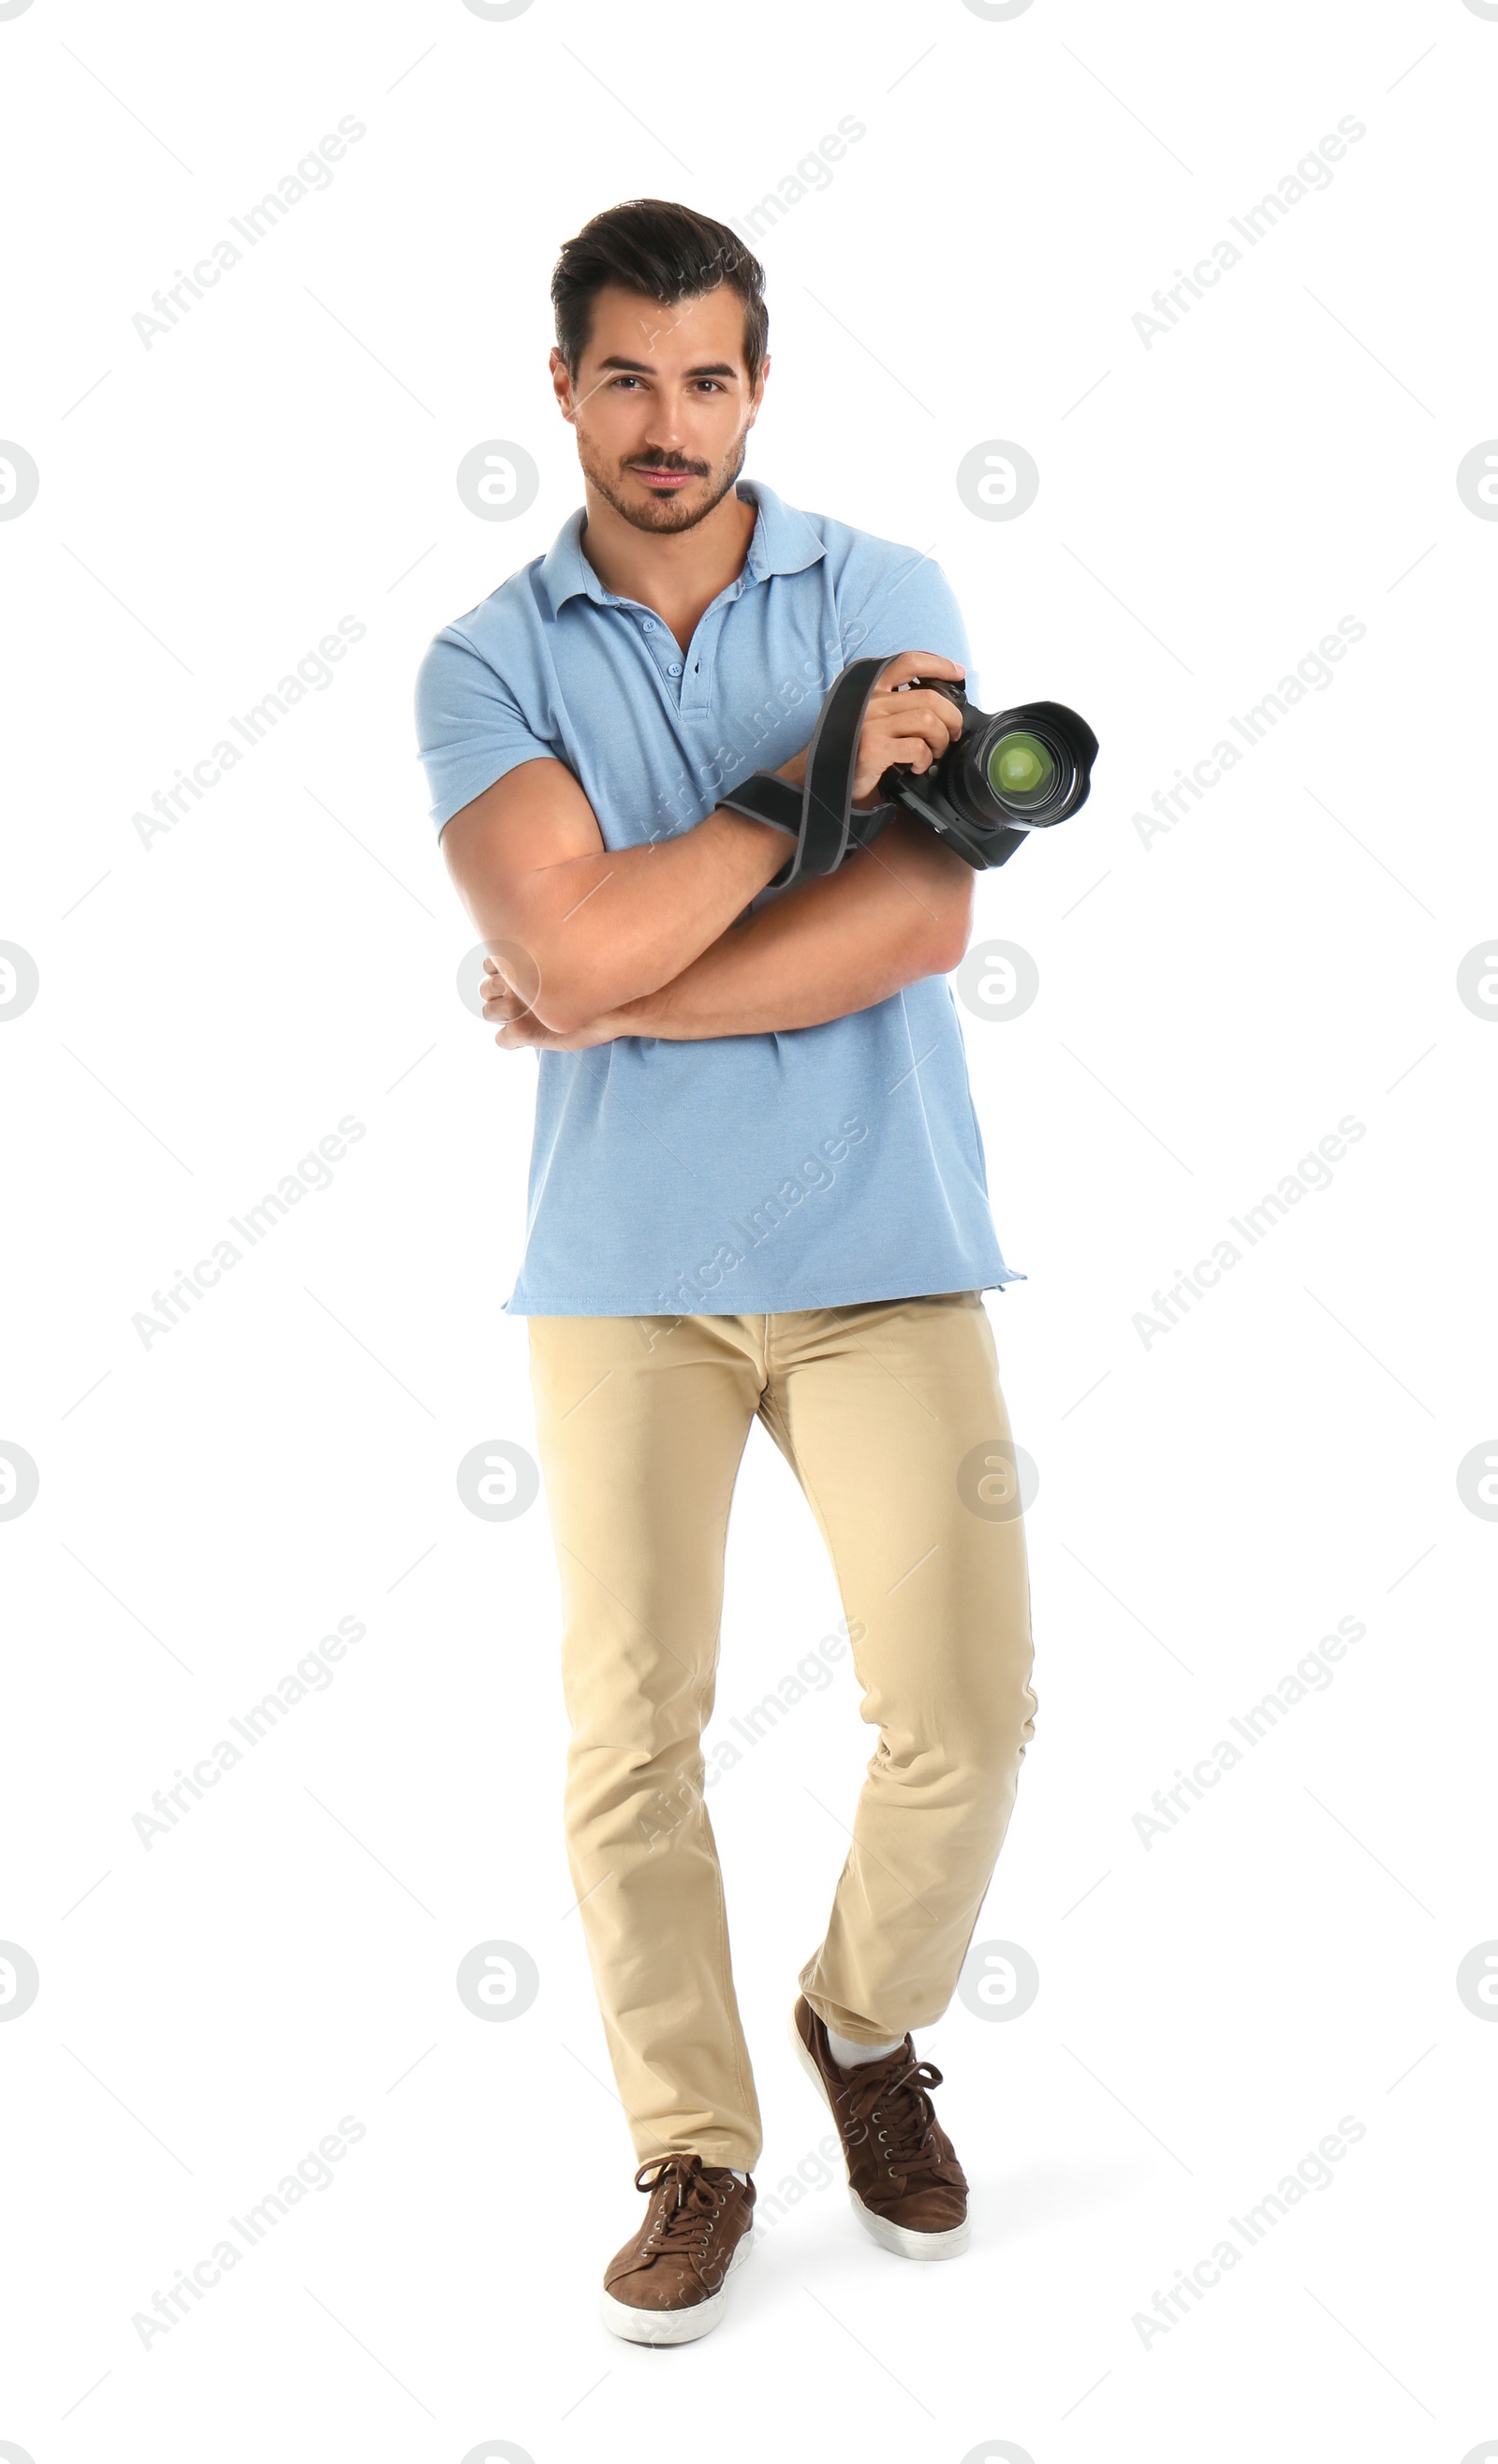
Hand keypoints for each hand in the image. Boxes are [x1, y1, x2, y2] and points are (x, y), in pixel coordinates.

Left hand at [480, 957, 631, 1049]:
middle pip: (486, 988)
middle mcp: (514, 978)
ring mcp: (516, 1005)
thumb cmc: (602, 980)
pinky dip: (511, 1041)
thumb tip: (546, 948)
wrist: (621, 1003)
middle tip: (520, 1003)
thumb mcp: (573, 954)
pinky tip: (528, 1040)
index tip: (520, 981)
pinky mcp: (522, 1030)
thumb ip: (551, 953)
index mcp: (523, 956)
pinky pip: (501, 1040)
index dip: (503, 974)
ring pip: (488, 1012)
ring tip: (521, 1020)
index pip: (491, 963)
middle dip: (498, 995)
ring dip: (501, 1016)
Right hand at [849, 651, 965, 807]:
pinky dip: (925, 759)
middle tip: (953, 733)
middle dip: (951, 717)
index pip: (908, 662)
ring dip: (940, 739)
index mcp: (870, 688)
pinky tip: (917, 766)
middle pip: (928, 697)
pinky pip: (916, 748)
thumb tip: (939, 705)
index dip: (939, 664)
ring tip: (935, 751)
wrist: (819, 777)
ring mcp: (870, 723)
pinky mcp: (873, 748)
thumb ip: (896, 705)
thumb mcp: (870, 716)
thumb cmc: (851, 748)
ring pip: (927, 720)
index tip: (959, 673)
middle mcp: (869, 700)